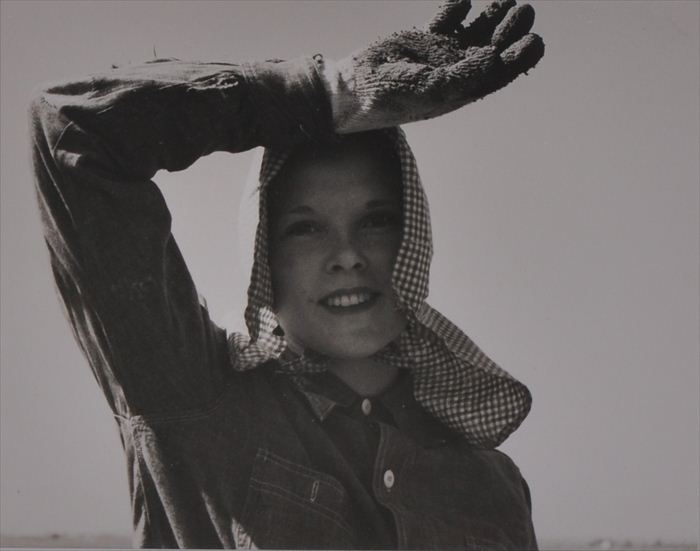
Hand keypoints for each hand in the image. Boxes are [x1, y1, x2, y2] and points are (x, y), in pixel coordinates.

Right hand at [326, 0, 543, 132]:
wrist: (352, 88)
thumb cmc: (389, 96)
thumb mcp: (429, 89)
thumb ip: (463, 75)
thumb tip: (494, 56)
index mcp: (462, 90)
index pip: (500, 73)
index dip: (521, 58)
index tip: (534, 39)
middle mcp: (456, 71)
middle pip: (494, 48)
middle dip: (512, 30)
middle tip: (524, 11)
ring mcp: (440, 54)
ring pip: (476, 31)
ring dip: (493, 15)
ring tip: (508, 0)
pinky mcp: (423, 38)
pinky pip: (447, 19)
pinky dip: (457, 9)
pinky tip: (462, 2)